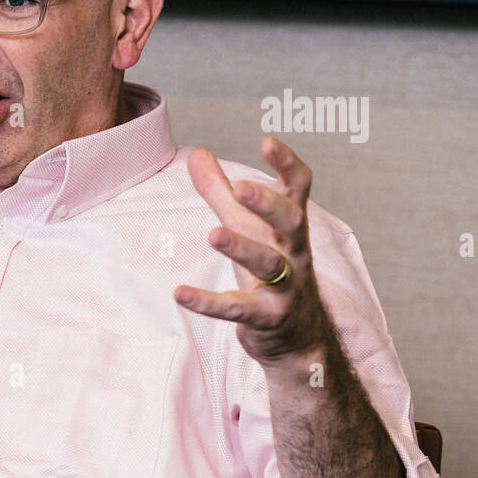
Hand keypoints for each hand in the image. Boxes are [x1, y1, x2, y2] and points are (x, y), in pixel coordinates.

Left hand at [175, 136, 333, 365]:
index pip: (297, 189)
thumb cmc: (271, 270)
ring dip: (242, 248)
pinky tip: (180, 293)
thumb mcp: (245, 227)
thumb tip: (197, 152)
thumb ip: (220, 191)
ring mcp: (284, 287)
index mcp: (289, 226)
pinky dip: (208, 302)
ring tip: (214, 234)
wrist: (298, 337)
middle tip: (243, 187)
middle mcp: (293, 252)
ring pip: (268, 264)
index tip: (268, 141)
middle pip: (290, 222)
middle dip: (269, 204)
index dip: (286, 164)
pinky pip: (237, 309)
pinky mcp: (266, 317)